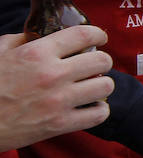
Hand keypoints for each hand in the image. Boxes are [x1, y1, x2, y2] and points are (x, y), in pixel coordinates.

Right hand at [0, 26, 113, 151]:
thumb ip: (21, 40)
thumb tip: (39, 34)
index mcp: (37, 53)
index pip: (83, 35)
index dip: (98, 34)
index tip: (100, 38)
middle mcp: (52, 74)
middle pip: (101, 60)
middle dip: (102, 60)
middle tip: (95, 65)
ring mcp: (58, 101)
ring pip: (105, 86)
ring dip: (101, 85)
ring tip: (92, 86)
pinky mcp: (60, 124)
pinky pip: (98, 114)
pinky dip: (99, 109)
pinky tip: (90, 106)